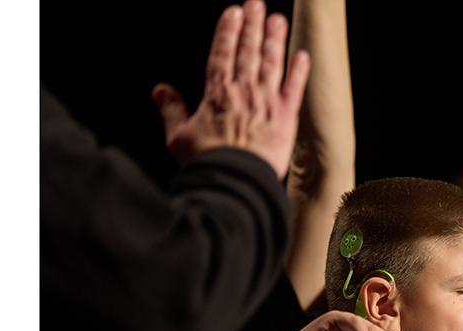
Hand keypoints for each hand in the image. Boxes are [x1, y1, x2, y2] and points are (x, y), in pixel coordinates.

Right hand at [151, 0, 311, 178]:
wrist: (235, 181)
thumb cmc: (207, 163)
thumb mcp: (178, 136)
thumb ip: (171, 110)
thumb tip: (160, 90)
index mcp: (217, 93)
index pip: (222, 53)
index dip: (228, 30)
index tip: (233, 12)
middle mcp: (243, 91)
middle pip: (248, 51)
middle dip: (252, 25)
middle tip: (256, 4)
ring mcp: (267, 102)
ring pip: (272, 62)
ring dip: (274, 39)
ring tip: (276, 19)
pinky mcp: (286, 117)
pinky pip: (295, 88)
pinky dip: (299, 71)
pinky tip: (302, 55)